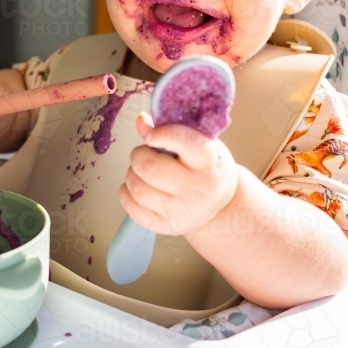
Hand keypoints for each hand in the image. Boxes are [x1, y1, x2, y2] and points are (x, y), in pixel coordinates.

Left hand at [119, 111, 239, 235]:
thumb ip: (172, 130)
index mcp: (208, 162)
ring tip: (144, 170)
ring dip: (133, 173)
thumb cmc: (208, 169)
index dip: (163, 134)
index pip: (185, 143)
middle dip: (139, 155)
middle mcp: (196, 189)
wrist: (220, 207)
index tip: (152, 134)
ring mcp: (179, 211)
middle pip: (150, 168)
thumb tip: (141, 122)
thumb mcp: (201, 144)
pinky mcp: (164, 226)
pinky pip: (130, 205)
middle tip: (145, 153)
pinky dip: (128, 191)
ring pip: (137, 187)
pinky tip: (140, 185)